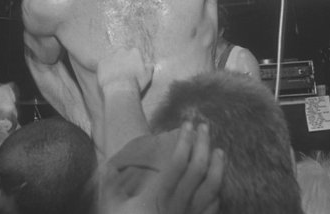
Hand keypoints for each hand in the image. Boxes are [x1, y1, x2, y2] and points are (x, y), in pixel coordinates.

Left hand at [97, 47, 153, 93]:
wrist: (120, 88)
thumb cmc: (136, 82)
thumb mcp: (147, 76)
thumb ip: (149, 68)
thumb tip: (150, 65)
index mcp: (134, 52)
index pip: (134, 53)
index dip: (133, 61)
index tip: (132, 68)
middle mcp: (122, 51)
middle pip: (122, 53)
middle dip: (122, 60)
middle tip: (123, 71)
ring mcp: (111, 56)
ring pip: (112, 58)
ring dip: (113, 64)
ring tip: (114, 75)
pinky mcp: (101, 63)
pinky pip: (103, 65)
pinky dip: (105, 70)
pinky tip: (108, 78)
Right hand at [99, 122, 224, 213]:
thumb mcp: (110, 209)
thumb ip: (110, 186)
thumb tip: (109, 166)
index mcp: (157, 197)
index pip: (177, 162)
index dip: (185, 140)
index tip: (187, 124)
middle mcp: (177, 205)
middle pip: (198, 168)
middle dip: (203, 144)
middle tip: (204, 126)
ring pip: (211, 187)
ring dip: (218, 165)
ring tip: (220, 149)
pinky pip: (212, 208)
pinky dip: (218, 190)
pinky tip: (218, 181)